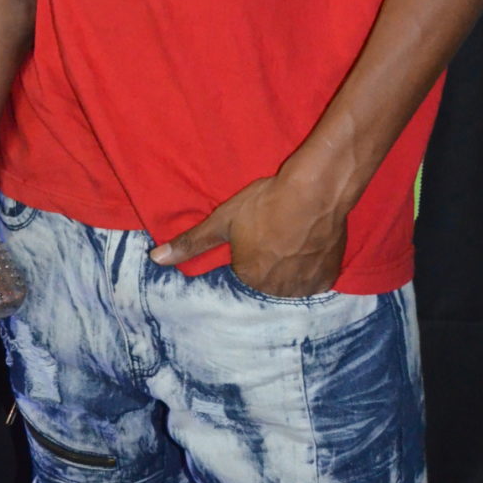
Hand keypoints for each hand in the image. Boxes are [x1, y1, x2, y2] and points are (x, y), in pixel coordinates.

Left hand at [150, 162, 347, 298]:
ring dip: (289, 267)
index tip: (255, 235)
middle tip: (274, 234)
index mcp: (248, 279)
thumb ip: (191, 243)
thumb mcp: (223, 220)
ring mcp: (304, 287)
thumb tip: (155, 259)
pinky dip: (311, 267)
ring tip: (292, 239)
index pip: (241, 273)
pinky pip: (313, 280)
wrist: (316, 190)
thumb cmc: (266, 203)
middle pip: (265, 280)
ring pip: (290, 282)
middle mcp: (275, 291)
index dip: (246, 251)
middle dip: (266, 262)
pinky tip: (308, 246)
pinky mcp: (327, 278)